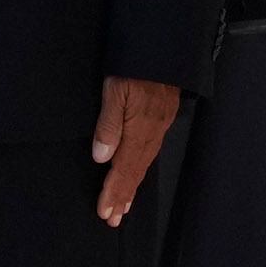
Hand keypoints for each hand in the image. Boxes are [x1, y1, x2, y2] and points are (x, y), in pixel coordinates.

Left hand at [91, 76, 182, 224]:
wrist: (163, 47)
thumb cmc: (135, 65)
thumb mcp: (114, 89)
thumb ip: (108, 124)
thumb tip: (101, 157)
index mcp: (140, 129)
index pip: (124, 169)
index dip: (114, 192)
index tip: (105, 212)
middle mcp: (152, 132)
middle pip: (135, 172)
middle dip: (123, 197)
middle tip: (113, 219)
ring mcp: (160, 125)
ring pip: (144, 164)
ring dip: (132, 187)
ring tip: (123, 206)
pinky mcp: (162, 117)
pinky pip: (151, 152)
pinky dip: (141, 169)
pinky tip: (136, 173)